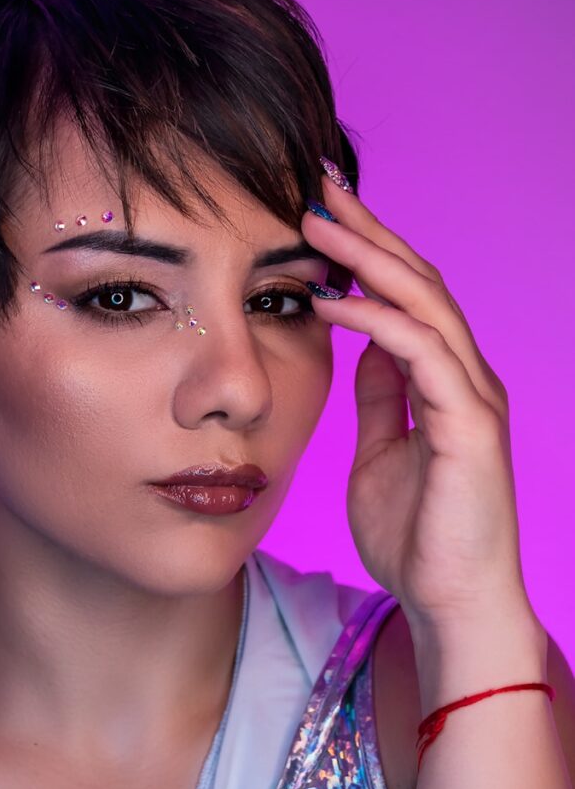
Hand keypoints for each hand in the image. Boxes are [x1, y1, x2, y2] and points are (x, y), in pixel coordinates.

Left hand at [302, 176, 533, 633]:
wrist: (450, 602)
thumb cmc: (418, 534)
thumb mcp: (382, 450)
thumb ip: (380, 396)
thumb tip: (363, 346)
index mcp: (443, 380)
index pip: (405, 296)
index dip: (365, 252)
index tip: (318, 216)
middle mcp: (464, 376)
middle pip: (418, 281)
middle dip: (368, 230)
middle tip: (318, 186)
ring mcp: (472, 396)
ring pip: (425, 302)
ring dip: (370, 257)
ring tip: (317, 222)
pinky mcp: (469, 424)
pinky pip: (420, 353)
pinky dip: (376, 319)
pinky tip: (332, 299)